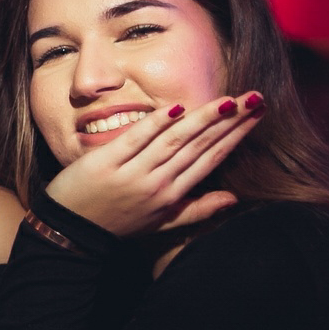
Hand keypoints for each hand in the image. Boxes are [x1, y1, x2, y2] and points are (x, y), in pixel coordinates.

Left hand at [43, 93, 261, 237]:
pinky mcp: (107, 164)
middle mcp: (158, 184)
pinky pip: (136, 140)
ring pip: (174, 141)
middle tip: (255, 97)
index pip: (211, 158)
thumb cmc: (117, 223)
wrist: (71, 231)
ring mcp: (133, 173)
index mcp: (172, 195)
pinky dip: (155, 124)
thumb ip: (196, 209)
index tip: (257, 112)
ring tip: (229, 101)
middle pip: (200, 146)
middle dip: (230, 121)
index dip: (236, 135)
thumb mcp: (161, 222)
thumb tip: (233, 199)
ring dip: (203, 119)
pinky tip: (176, 108)